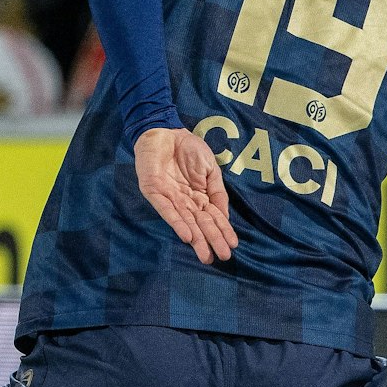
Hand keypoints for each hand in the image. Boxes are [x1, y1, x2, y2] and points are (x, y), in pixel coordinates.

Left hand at [136, 127, 236, 263]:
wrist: (165, 130)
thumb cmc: (188, 148)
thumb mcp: (211, 169)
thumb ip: (218, 192)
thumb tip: (225, 217)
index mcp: (200, 197)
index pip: (213, 218)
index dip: (223, 231)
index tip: (232, 246)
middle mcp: (185, 202)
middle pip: (200, 224)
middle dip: (212, 241)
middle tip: (222, 257)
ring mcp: (170, 198)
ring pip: (186, 222)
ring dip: (196, 239)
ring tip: (206, 255)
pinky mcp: (154, 192)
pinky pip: (167, 210)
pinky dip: (177, 223)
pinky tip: (187, 236)